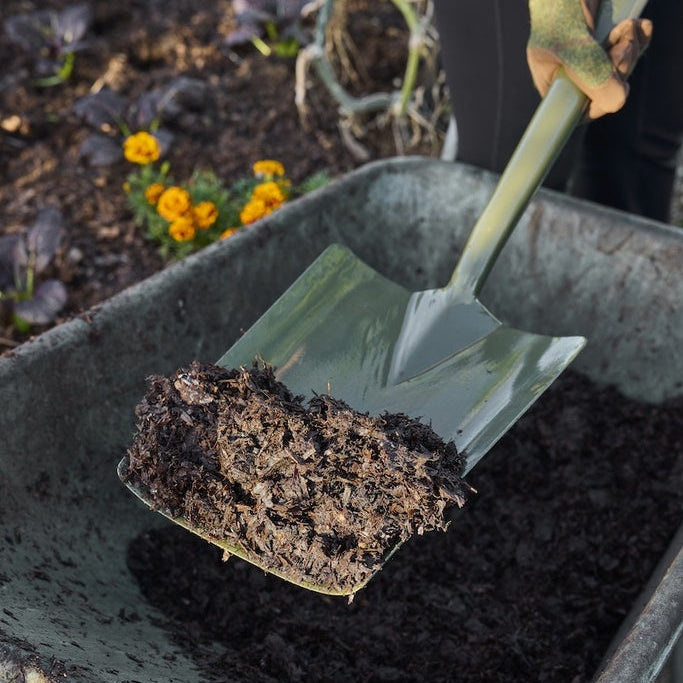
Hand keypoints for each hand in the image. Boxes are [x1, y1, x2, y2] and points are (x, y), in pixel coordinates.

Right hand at [527, 0, 651, 118]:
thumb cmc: (558, 9)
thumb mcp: (572, 46)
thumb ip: (590, 74)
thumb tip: (616, 102)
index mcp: (554, 83)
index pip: (579, 111)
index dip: (599, 100)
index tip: (609, 79)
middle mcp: (572, 75)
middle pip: (605, 91)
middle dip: (619, 68)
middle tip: (620, 44)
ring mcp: (591, 59)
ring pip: (620, 71)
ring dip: (631, 49)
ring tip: (625, 28)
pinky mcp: (608, 42)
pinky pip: (631, 51)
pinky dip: (639, 39)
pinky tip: (639, 27)